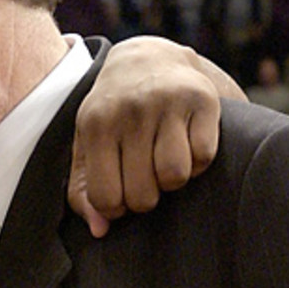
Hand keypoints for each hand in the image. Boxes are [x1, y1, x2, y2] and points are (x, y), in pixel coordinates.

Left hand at [67, 36, 239, 236]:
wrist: (147, 56)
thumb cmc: (113, 113)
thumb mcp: (88, 144)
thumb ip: (84, 190)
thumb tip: (100, 230)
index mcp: (96, 124)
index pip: (106, 198)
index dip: (115, 208)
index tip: (120, 193)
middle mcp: (130, 110)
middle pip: (143, 195)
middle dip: (145, 197)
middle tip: (144, 177)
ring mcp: (167, 102)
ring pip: (175, 177)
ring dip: (172, 180)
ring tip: (163, 160)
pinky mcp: (202, 99)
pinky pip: (204, 157)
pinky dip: (198, 161)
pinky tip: (185, 144)